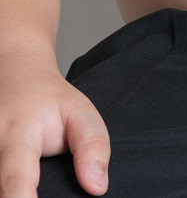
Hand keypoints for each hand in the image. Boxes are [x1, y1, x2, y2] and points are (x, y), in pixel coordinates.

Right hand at [0, 54, 108, 195]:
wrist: (17, 79)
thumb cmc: (51, 103)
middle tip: (39, 197)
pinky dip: (4, 186)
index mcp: (17, 134)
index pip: (14, 177)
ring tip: (32, 189)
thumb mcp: (81, 113)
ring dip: (8, 190)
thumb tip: (97, 188)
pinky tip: (15, 186)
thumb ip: (92, 147)